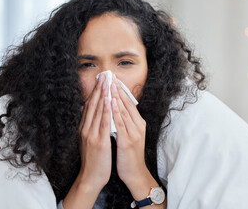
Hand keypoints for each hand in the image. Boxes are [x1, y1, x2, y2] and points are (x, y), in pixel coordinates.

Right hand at [78, 73, 111, 190]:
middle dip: (98, 89)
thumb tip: (88, 114)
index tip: (100, 81)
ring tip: (107, 82)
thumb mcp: (88, 141)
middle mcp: (85, 128)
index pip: (89, 106)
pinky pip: (102, 122)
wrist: (90, 177)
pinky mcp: (98, 141)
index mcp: (84, 128)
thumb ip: (88, 127)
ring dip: (102, 95)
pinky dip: (105, 110)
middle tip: (104, 75)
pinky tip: (108, 100)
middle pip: (92, 105)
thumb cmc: (92, 159)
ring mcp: (91, 134)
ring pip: (97, 110)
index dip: (95, 92)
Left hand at [110, 75, 151, 190]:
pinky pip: (120, 123)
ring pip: (123, 110)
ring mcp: (133, 132)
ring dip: (116, 96)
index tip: (112, 78)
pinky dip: (115, 111)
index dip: (120, 90)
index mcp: (137, 123)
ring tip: (109, 83)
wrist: (134, 173)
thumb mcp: (127, 135)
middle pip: (126, 103)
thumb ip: (122, 122)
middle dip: (117, 88)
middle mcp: (137, 125)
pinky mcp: (128, 140)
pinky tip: (111, 103)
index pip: (128, 102)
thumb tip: (114, 109)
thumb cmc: (128, 154)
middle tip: (110, 75)